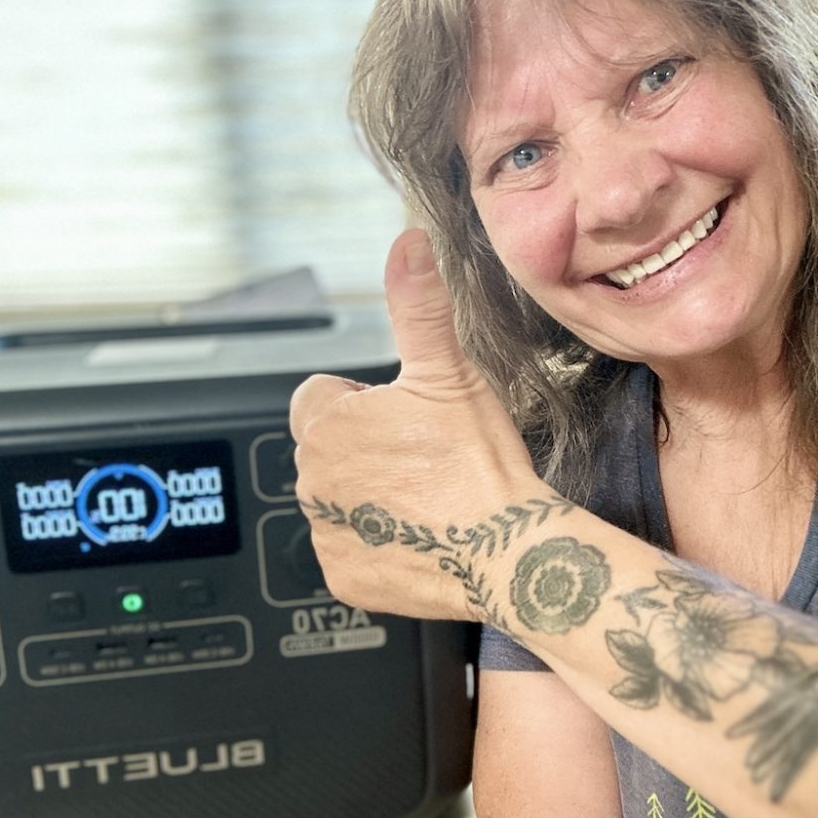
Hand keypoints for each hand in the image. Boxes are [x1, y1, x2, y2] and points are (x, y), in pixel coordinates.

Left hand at [289, 228, 543, 621]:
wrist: (504, 549)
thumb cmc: (478, 462)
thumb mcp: (449, 371)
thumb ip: (418, 304)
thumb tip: (407, 242)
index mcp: (328, 425)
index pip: (321, 397)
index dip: (365, 403)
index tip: (406, 418)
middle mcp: (313, 480)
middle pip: (330, 449)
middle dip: (366, 449)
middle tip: (425, 457)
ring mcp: (327, 531)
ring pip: (339, 497)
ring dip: (370, 494)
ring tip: (427, 495)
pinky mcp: (344, 575)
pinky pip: (351, 548)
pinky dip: (378, 542)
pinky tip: (420, 534)